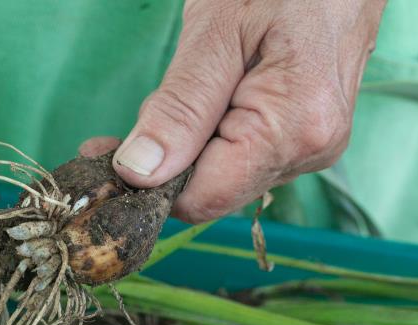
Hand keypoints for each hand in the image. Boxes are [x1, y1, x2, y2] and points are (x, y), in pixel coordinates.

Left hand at [106, 0, 385, 222]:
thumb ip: (179, 109)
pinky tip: (201, 102)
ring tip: (171, 98)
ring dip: (184, 150)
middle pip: (212, 192)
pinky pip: (243, 159)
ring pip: (224, 178)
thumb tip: (138, 172)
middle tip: (114, 136)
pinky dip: (209, 140)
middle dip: (161, 167)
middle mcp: (310, 151)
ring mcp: (313, 148)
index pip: (203, 198)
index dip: (147, 186)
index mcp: (294, 128)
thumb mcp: (215, 33)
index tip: (104, 157)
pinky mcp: (306, 138)